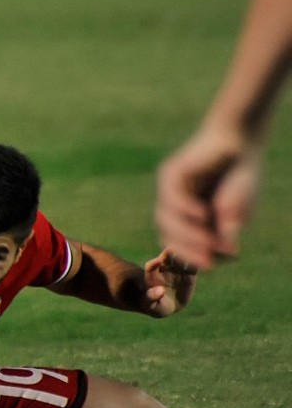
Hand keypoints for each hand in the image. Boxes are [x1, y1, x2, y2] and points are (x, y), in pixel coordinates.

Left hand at [142, 249, 197, 316]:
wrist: (167, 306)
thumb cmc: (155, 305)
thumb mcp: (151, 305)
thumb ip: (152, 297)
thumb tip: (160, 290)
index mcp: (151, 275)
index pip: (151, 266)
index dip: (154, 264)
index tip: (158, 262)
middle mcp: (164, 268)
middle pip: (167, 257)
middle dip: (171, 252)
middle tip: (177, 251)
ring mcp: (176, 269)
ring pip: (181, 258)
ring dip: (186, 255)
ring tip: (192, 254)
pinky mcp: (189, 274)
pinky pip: (193, 266)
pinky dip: (196, 263)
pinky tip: (202, 261)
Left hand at [155, 126, 262, 269]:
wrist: (241, 142)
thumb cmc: (242, 178)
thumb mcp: (238, 211)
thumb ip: (227, 232)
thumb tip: (226, 255)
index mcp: (188, 221)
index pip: (180, 246)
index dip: (192, 257)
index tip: (210, 265)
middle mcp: (174, 209)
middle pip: (169, 236)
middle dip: (189, 249)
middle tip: (208, 258)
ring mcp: (170, 191)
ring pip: (166, 221)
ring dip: (188, 234)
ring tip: (208, 241)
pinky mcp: (170, 174)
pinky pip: (171, 197)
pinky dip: (186, 209)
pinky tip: (203, 214)